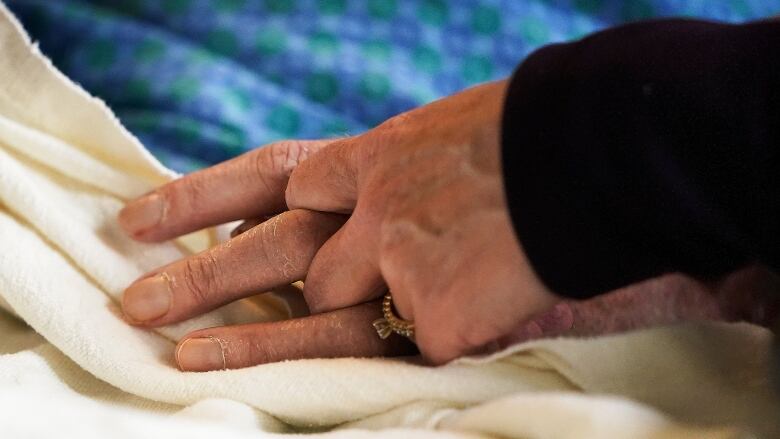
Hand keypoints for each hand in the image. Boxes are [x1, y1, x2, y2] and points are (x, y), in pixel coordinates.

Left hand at [119, 80, 558, 368]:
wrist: (611, 159)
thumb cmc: (543, 145)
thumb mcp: (457, 140)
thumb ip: (404, 178)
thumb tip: (355, 209)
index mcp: (379, 156)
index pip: (269, 176)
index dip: (201, 196)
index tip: (141, 217)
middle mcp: (375, 209)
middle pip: (269, 249)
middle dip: (199, 278)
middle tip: (136, 303)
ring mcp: (403, 266)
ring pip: (314, 311)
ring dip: (252, 340)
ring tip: (183, 360)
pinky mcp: (440, 323)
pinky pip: (415, 345)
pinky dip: (427, 342)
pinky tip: (446, 331)